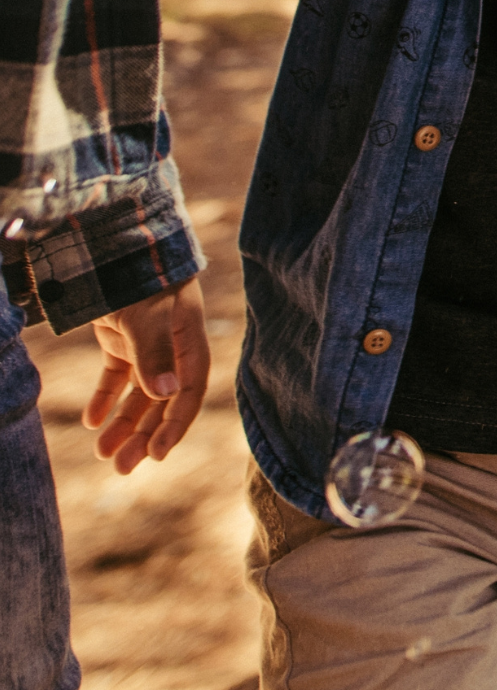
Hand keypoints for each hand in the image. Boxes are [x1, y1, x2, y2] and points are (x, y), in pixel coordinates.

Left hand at [84, 279, 209, 473]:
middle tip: (123, 467)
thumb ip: (155, 353)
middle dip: (144, 435)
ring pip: (138, 395)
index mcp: (188, 340)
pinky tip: (92, 421)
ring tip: (104, 453)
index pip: (188, 391)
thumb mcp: (147, 315)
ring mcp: (146, 344)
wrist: (114, 245)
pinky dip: (105, 399)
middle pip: (162, 401)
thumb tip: (166, 394)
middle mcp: (171, 347)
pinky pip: (116, 378)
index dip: (175, 424)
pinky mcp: (122, 340)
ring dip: (123, 424)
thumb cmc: (140, 277)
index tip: (156, 455)